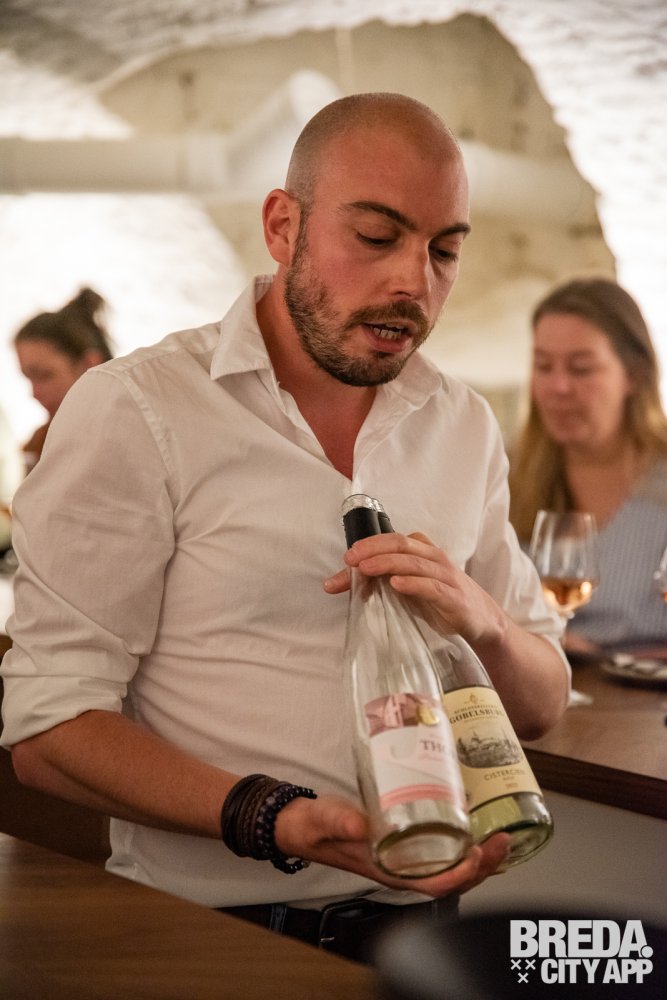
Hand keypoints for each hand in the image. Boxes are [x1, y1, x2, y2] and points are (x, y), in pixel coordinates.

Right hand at [274, 793, 509, 896]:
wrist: (303, 825)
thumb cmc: (315, 827)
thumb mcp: (324, 819)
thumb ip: (339, 820)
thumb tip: (360, 823)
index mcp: (386, 870)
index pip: (432, 883)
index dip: (460, 874)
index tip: (478, 853)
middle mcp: (401, 868)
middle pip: (451, 878)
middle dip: (482, 865)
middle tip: (502, 840)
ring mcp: (405, 858)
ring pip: (451, 868)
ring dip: (479, 858)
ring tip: (500, 838)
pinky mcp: (405, 844)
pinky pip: (442, 853)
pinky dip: (464, 846)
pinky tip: (476, 831)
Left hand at [324, 531, 506, 649]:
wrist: (481, 621)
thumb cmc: (440, 600)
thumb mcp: (408, 588)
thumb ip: (378, 582)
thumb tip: (336, 583)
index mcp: (422, 551)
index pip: (392, 541)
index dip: (368, 545)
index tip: (346, 558)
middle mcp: (434, 558)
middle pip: (402, 545)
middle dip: (373, 549)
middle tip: (350, 559)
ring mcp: (446, 576)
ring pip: (414, 562)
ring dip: (387, 563)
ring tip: (365, 569)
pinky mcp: (453, 597)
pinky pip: (432, 586)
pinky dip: (413, 583)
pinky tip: (397, 584)